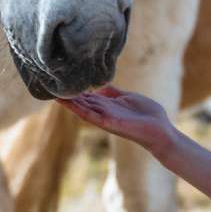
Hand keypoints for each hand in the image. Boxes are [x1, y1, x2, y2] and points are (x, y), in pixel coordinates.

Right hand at [55, 84, 173, 154]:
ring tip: (53, 94)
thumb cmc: (148, 115)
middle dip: (67, 95)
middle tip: (50, 86)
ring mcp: (105, 118)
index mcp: (108, 105)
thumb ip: (114, 93)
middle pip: (81, 102)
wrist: (160, 130)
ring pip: (82, 109)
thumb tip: (101, 85)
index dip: (74, 90)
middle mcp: (103, 112)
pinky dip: (78, 109)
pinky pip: (90, 115)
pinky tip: (68, 103)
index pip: (87, 97)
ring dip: (68, 102)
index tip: (61, 81)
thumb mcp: (128, 98)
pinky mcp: (109, 123)